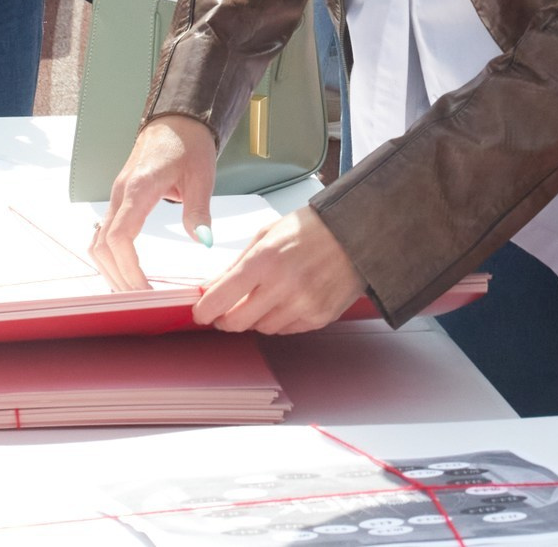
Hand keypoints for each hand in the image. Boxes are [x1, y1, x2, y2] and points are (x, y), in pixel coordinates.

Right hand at [90, 115, 218, 290]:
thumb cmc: (189, 143)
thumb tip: (203, 242)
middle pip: (102, 246)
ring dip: (110, 269)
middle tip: (140, 301)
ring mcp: (117, 196)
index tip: (143, 290)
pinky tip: (126, 272)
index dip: (128, 268)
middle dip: (118, 277)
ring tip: (133, 292)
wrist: (177, 119)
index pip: (120, 237)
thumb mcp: (201, 175)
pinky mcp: (120, 199)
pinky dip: (110, 256)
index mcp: (139, 188)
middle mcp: (120, 194)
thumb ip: (198, 210)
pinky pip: (104, 233)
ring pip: (97, 241)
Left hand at [193, 207, 365, 335]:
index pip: (220, 298)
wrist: (357, 231)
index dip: (204, 310)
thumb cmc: (310, 228)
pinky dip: (279, 319)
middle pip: (237, 323)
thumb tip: (211, 289)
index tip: (201, 312)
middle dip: (225, 319)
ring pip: (262, 328)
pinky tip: (285, 301)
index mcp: (265, 259)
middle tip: (224, 311)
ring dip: (254, 318)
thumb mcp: (266, 234)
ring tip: (263, 297)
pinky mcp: (320, 316)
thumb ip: (236, 265)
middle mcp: (283, 286)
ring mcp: (304, 304)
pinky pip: (287, 329)